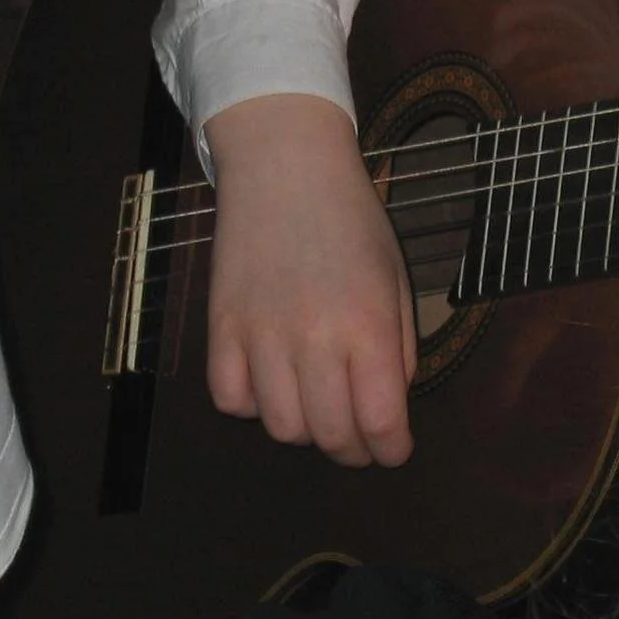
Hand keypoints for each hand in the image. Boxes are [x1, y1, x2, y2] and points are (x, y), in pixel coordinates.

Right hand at [203, 94, 416, 466]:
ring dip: (305, 429)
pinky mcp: (220, 329)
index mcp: (368, 324)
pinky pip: (232, 400)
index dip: (391, 450)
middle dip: (353, 450)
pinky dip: (253, 404)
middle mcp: (314, 338)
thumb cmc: (352, 221)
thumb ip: (399, 348)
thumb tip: (390, 406)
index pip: (381, 421)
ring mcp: (261, 335)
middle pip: (331, 435)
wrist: (285, 168)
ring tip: (318, 404)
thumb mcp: (395, 278)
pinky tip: (271, 379)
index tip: (394, 451)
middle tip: (360, 440)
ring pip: (281, 427)